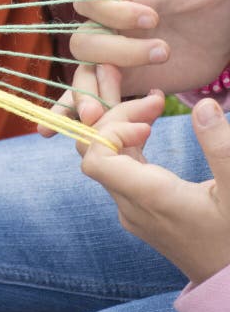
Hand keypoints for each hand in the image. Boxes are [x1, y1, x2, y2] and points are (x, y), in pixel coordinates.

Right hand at [39, 0, 229, 135]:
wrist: (216, 39)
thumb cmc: (215, 6)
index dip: (115, 11)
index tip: (153, 19)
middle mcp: (104, 27)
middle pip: (84, 42)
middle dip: (116, 53)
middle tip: (162, 56)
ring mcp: (105, 59)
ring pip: (81, 75)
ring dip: (86, 95)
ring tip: (101, 116)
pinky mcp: (112, 86)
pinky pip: (82, 98)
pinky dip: (64, 113)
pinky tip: (49, 132)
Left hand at [82, 96, 229, 285]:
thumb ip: (221, 149)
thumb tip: (202, 106)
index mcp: (149, 198)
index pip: (95, 158)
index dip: (111, 130)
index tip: (149, 122)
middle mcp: (131, 205)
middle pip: (97, 152)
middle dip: (117, 119)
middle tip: (155, 101)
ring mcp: (133, 209)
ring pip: (107, 159)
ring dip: (124, 129)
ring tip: (155, 107)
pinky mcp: (141, 210)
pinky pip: (120, 170)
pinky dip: (130, 145)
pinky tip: (150, 129)